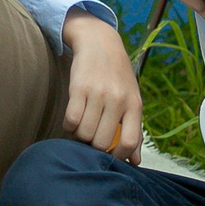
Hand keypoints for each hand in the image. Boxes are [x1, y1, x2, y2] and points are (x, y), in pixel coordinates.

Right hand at [60, 9, 142, 163]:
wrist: (100, 43)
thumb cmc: (118, 77)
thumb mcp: (132, 100)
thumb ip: (134, 130)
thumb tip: (135, 162)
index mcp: (134, 104)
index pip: (130, 141)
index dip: (118, 156)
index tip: (110, 155)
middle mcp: (117, 99)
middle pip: (102, 141)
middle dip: (94, 146)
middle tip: (91, 139)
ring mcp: (98, 93)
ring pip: (84, 133)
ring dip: (80, 137)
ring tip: (82, 129)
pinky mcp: (78, 88)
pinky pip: (71, 120)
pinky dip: (69, 126)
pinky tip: (73, 120)